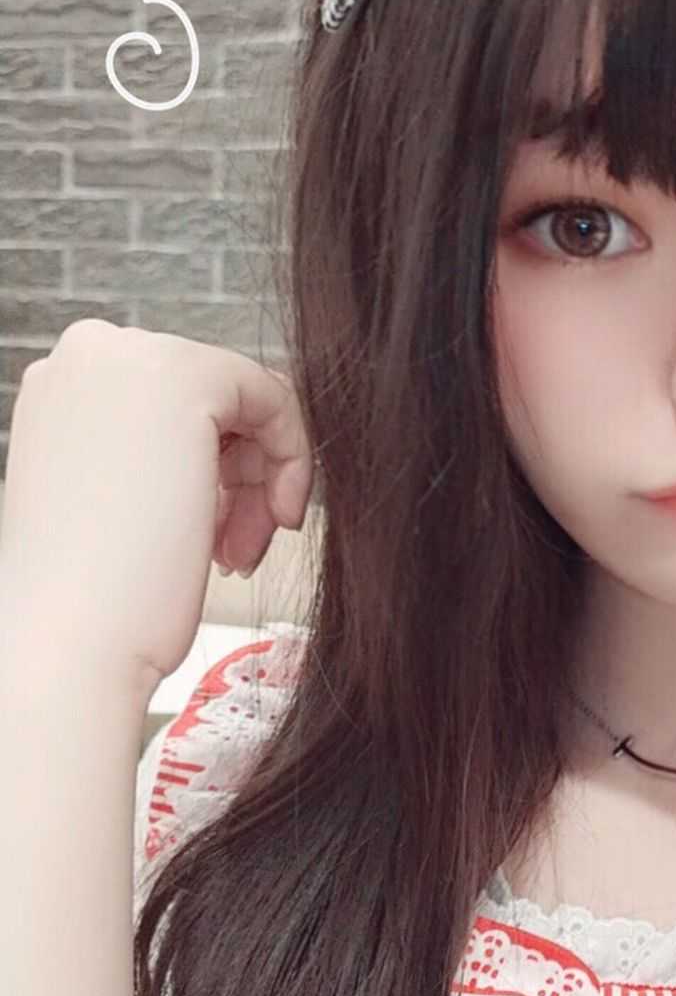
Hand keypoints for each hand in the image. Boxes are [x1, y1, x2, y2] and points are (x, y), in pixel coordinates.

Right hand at [0, 319, 314, 700]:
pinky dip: (291, 461)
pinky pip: (277, 400)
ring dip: (257, 486)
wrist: (68, 641)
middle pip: (218, 403)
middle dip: (240, 481)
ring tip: (240, 552)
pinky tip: (274, 519)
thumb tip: (221, 439)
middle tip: (240, 549)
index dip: (219, 472)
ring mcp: (131, 355)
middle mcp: (89, 354)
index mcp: (65, 385)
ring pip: (249, 406)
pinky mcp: (185, 375)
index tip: (225, 533)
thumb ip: (161, 450)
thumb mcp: (125, 495)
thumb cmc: (94, 593)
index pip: (182, 408)